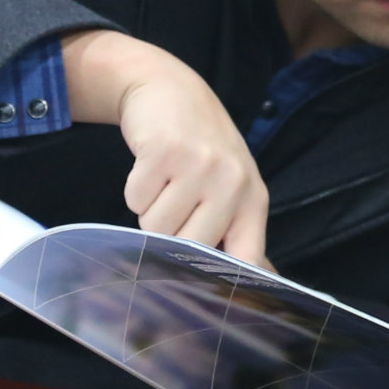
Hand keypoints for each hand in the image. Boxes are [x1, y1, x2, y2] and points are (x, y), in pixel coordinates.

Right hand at [58, 31, 271, 263]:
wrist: (170, 89)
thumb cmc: (202, 147)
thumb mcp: (232, 185)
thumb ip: (236, 231)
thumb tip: (249, 281)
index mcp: (253, 201)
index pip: (245, 261)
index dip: (221, 284)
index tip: (205, 299)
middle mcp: (232, 184)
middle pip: (186, 249)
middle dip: (169, 235)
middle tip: (176, 202)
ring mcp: (199, 166)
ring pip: (154, 226)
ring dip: (149, 209)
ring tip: (165, 180)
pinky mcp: (165, 152)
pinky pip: (135, 199)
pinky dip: (135, 188)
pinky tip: (151, 166)